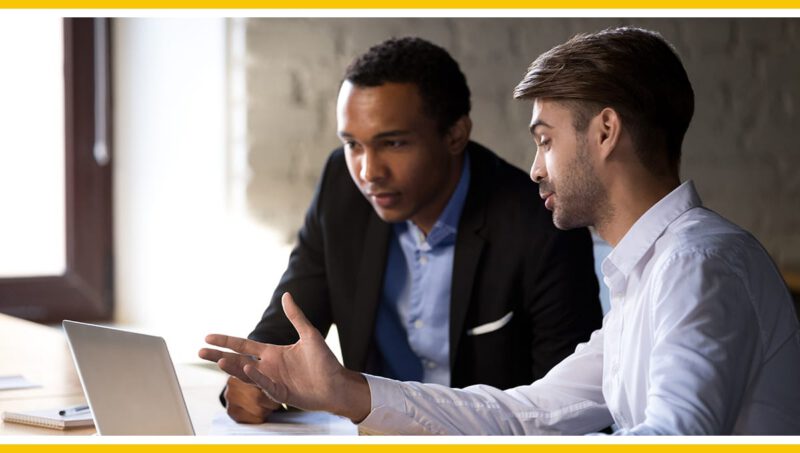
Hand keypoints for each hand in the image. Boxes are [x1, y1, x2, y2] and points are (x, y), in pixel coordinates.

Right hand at [199, 292, 370, 421]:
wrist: (337, 384)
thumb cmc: (325, 361)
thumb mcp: (309, 334)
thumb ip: (296, 316)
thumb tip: (286, 295)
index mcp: (272, 353)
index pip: (243, 345)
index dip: (226, 341)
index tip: (208, 337)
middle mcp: (268, 367)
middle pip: (238, 360)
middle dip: (219, 356)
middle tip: (200, 352)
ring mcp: (273, 381)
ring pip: (247, 374)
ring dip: (233, 367)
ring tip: (219, 361)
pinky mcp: (281, 394)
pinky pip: (266, 385)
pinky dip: (256, 377)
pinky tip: (248, 368)